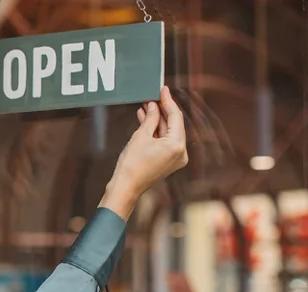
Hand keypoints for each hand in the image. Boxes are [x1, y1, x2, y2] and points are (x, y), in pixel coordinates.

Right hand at [101, 86, 188, 218]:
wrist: (126, 187)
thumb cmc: (132, 164)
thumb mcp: (140, 136)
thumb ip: (150, 118)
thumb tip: (153, 106)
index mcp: (177, 145)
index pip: (175, 117)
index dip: (168, 101)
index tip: (163, 89)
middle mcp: (181, 152)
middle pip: (174, 124)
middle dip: (162, 110)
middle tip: (152, 96)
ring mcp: (175, 158)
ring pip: (168, 132)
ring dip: (158, 120)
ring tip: (146, 107)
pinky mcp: (168, 161)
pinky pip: (164, 141)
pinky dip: (156, 131)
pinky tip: (146, 120)